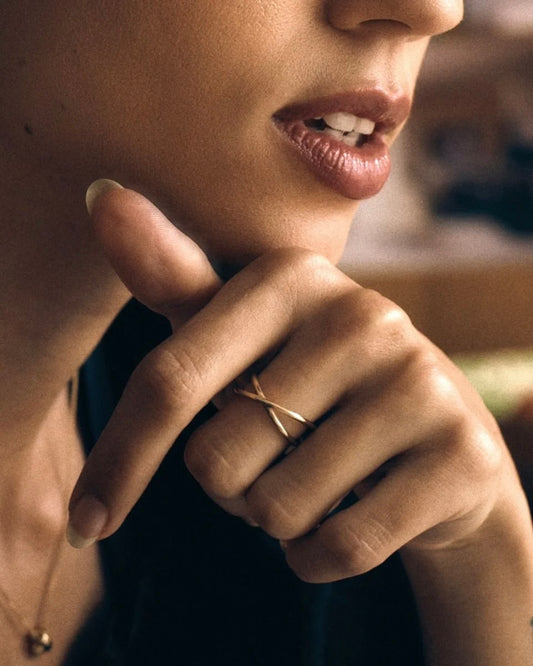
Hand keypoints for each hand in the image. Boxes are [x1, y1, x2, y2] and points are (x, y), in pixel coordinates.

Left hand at [69, 183, 520, 585]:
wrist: (435, 434)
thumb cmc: (314, 382)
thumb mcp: (243, 330)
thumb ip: (174, 278)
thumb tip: (101, 194)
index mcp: (292, 277)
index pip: (171, 380)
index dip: (120, 457)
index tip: (90, 518)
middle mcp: (362, 316)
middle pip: (217, 461)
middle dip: (229, 485)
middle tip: (276, 457)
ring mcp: (419, 383)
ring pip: (277, 510)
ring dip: (276, 518)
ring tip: (318, 479)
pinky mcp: (461, 454)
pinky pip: (339, 548)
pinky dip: (319, 555)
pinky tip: (349, 515)